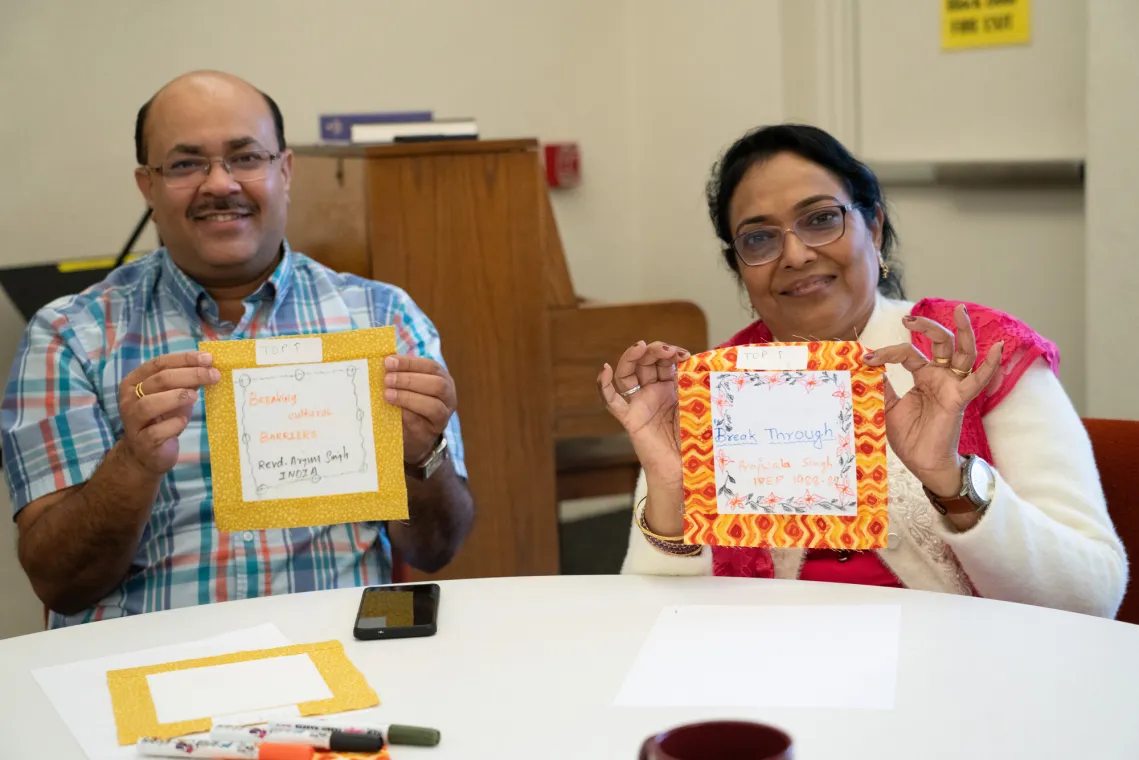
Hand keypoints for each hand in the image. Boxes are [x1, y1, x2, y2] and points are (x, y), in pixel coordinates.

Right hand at [119, 351, 220, 473]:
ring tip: (195, 396)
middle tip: (213, 375)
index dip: (184, 359)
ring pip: (149, 404)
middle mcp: (129, 399)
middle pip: (158, 380)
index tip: (208, 359)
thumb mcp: (174, 396)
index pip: (159, 363)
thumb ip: (186, 381)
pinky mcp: (142, 442)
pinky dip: (173, 424)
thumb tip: (210, 365)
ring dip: (176, 397)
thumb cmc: (162, 419)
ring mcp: (133, 421)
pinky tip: (184, 420)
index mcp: (134, 382)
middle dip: (189, 375)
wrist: (146, 454)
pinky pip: (156, 431)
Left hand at [383, 355, 456, 464]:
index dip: (409, 363)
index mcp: (443, 379)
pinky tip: (392, 410)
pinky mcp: (430, 434)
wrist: (413, 436)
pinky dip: (405, 415)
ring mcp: (442, 417)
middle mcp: (448, 397)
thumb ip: (401, 374)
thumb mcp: (409, 386)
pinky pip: (420, 424)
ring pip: (433, 406)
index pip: (431, 367)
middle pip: (437, 385)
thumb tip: (384, 362)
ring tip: (387, 395)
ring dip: (408, 398)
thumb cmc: (410, 404)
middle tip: (387, 380)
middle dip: (410, 380)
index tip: (388, 362)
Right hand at [597, 341, 689, 484]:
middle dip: (655, 351)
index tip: (684, 354)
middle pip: (645, 363)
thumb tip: (707, 364)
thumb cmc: (697, 440)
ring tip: (640, 347)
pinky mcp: (630, 419)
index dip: (671, 353)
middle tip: (666, 349)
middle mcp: (653, 393)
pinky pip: (612, 402)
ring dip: (631, 358)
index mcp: (671, 388)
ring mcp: (640, 405)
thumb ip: (699, 387)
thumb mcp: (700, 406)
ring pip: (627, 375)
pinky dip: (604, 386)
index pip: (665, 362)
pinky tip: (604, 370)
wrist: (687, 470)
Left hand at [864, 305, 1001, 496]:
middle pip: (941, 342)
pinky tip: (998, 347)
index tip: (866, 358)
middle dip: (927, 326)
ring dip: (963, 331)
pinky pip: (977, 380)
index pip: (909, 353)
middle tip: (908, 318)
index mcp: (924, 376)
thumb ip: (883, 386)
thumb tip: (867, 365)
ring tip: (960, 310)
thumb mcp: (889, 407)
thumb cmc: (910, 437)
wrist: (922, 463)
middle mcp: (940, 377)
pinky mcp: (959, 399)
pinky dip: (990, 364)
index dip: (888, 352)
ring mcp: (952, 386)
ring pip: (963, 352)